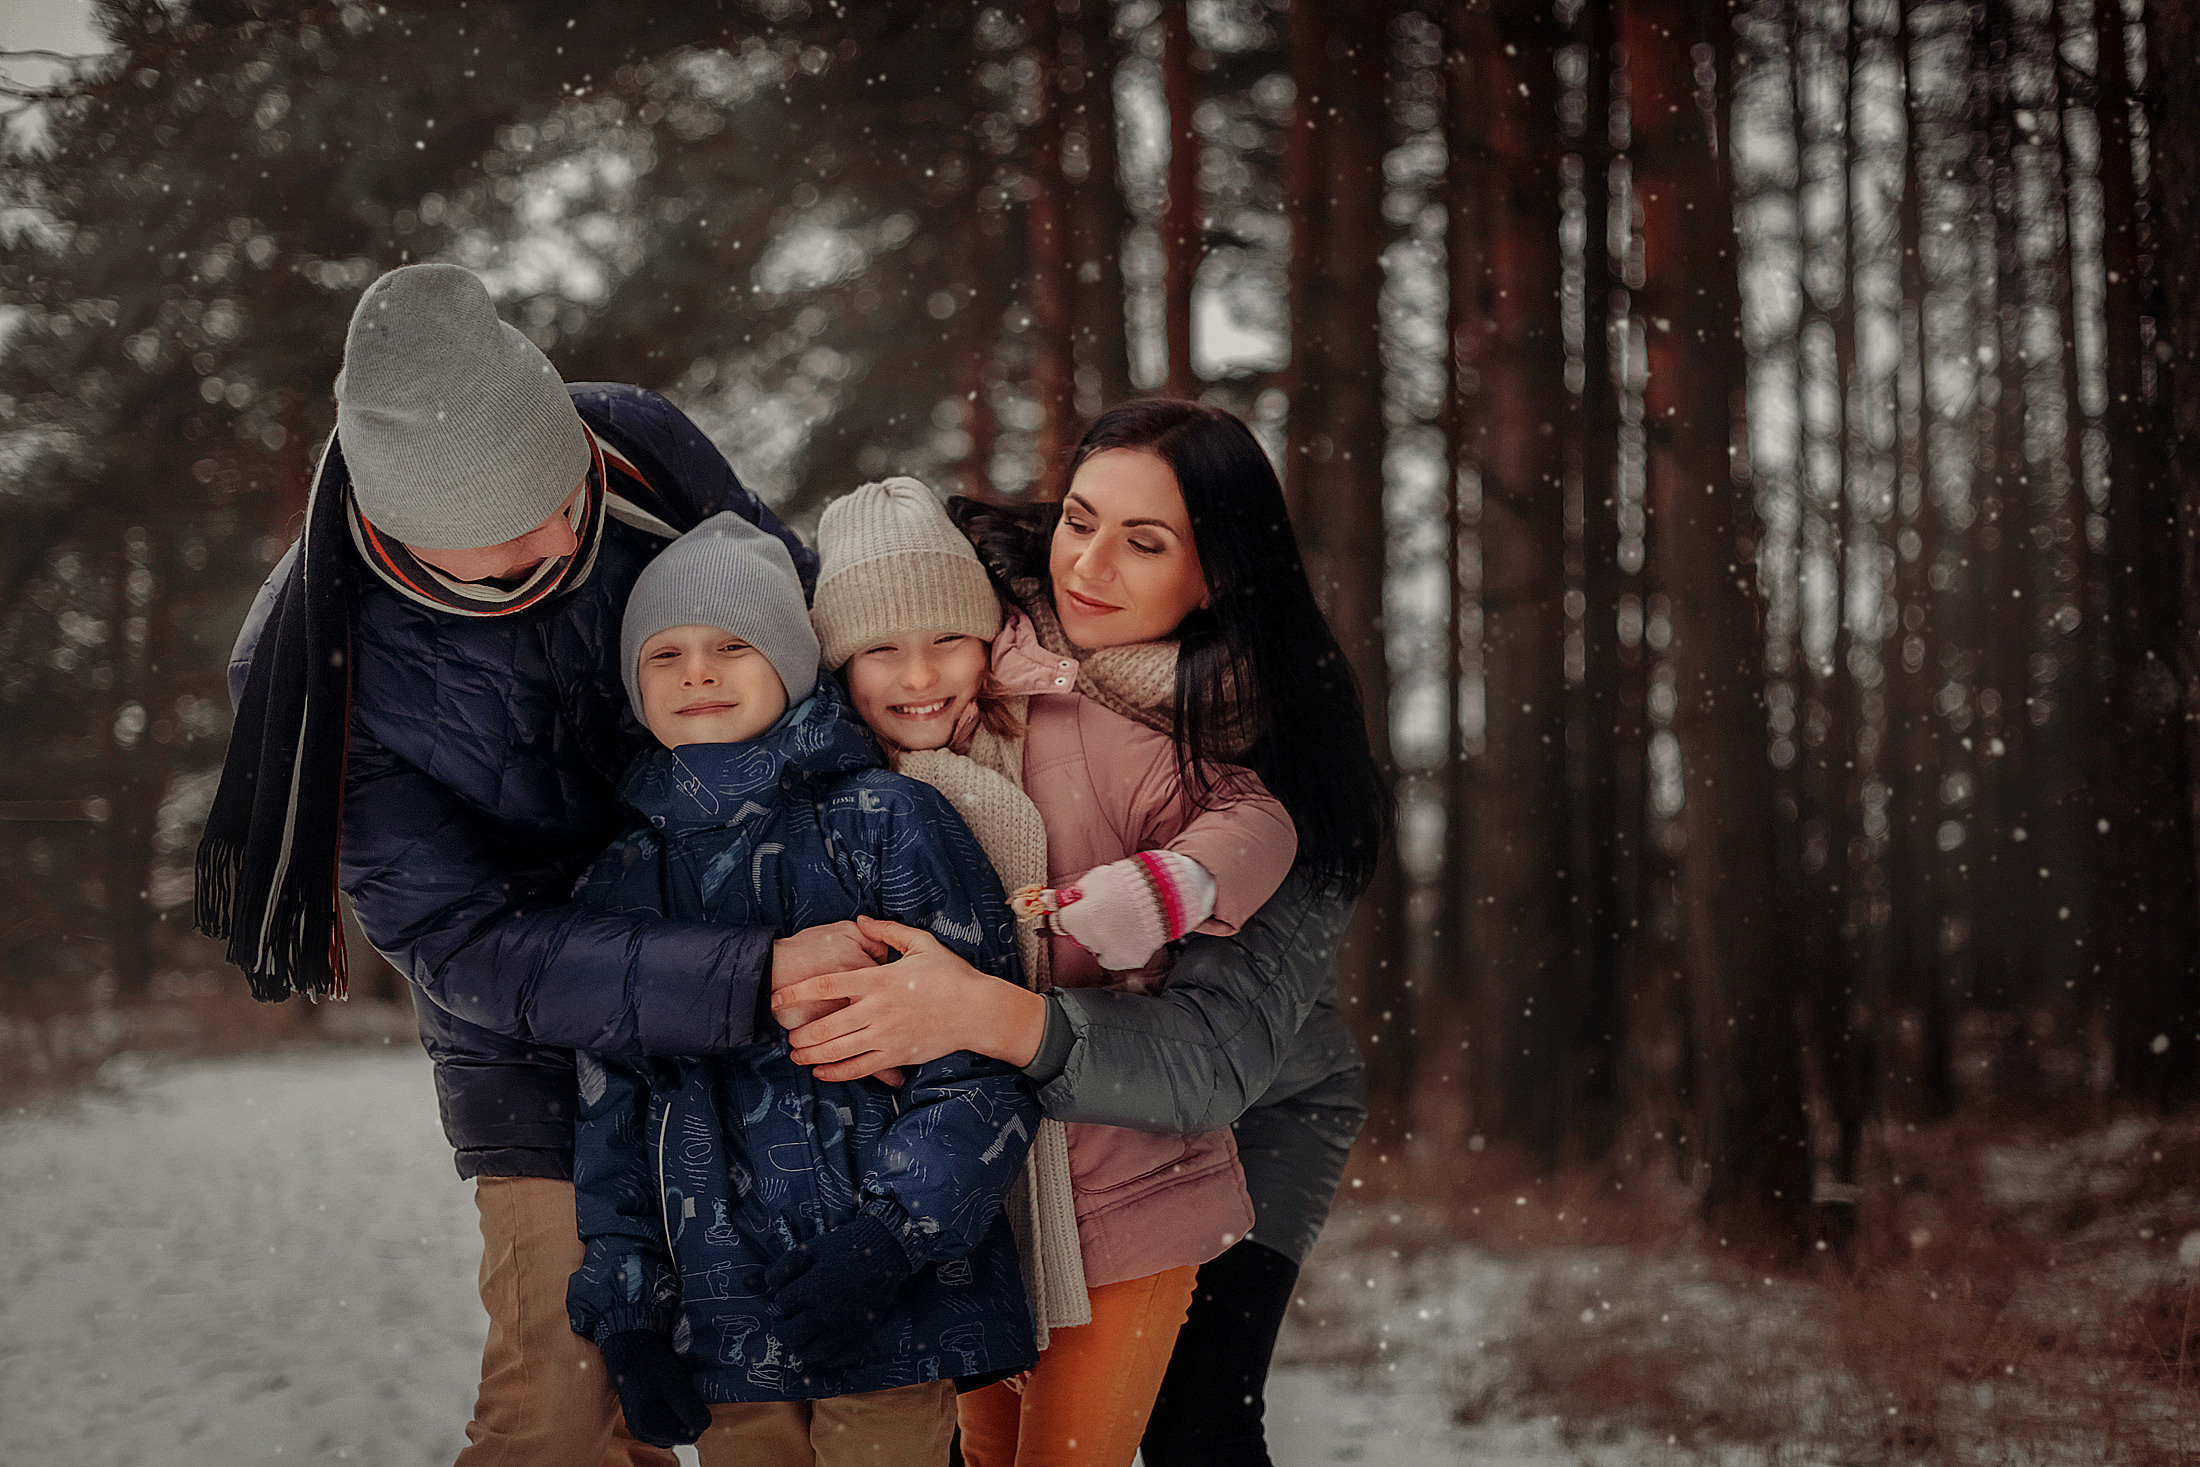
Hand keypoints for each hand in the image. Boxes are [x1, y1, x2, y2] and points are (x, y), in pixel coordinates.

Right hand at [596, 1330, 710, 1446]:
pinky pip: (664, 1421)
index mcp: (650, 1429)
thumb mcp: (675, 1384)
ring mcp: (640, 1428)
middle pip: (682, 1432)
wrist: (627, 1348)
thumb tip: (704, 1426)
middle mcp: (643, 1434)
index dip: (696, 1413)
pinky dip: (669, 1409)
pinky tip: (665, 1392)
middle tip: (681, 1389)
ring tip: (672, 1389)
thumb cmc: (650, 1364)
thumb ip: (691, 1409)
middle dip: (687, 1413)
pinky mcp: (640, 1420)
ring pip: (674, 1427)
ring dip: (679, 1410)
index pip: (692, 1434)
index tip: (689, 1392)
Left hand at [765, 1213, 916, 1366]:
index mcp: (813, 1290)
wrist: (885, 1249)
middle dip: (783, 1329)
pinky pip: (839, 1359)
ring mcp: (846, 1328)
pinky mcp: (863, 1334)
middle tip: (786, 1321)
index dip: (783, 1299)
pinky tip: (822, 1345)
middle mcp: (828, 1314)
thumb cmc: (845, 1246)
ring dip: (801, 1346)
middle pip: (792, 1336)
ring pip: (813, 1354)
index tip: (790, 1295)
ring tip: (802, 1334)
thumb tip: (767, 1285)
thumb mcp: (809, 1248)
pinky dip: (826, 1357)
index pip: (783, 1305)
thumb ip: (783, 1267)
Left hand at [772, 916, 1048, 1078]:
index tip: (777, 998)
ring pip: (838, 1050)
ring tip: (796, 1055)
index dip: (796, 993)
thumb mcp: (921, 944)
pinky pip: (859, 1068)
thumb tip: (861, 919)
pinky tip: (821, 1073)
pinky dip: (836, 1073)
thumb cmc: (951, 975)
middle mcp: (878, 1010)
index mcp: (879, 980)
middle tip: (786, 1035)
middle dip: (800, 1032)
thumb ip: (888, 932)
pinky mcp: (897, 1055)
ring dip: (811, 1055)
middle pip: (826, 1025)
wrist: (978, 1011)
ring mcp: (886, 1035)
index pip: (827, 986)